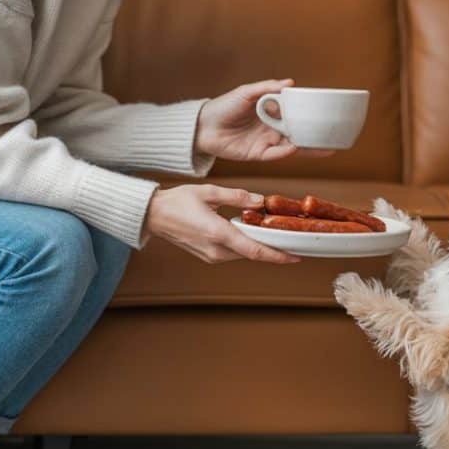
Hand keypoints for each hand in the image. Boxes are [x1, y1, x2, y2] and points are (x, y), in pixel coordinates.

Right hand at [143, 183, 302, 264]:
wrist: (153, 216)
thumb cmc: (177, 201)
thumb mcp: (209, 192)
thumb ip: (237, 197)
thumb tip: (260, 201)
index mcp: (217, 233)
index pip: (255, 250)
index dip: (278, 255)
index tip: (296, 256)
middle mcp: (216, 250)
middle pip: (253, 253)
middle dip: (274, 248)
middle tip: (293, 238)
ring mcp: (211, 256)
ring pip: (245, 254)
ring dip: (261, 246)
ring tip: (278, 235)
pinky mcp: (208, 256)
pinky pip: (234, 253)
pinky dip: (247, 246)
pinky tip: (255, 234)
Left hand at [194, 78, 335, 161]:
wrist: (202, 125)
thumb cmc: (224, 106)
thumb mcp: (246, 92)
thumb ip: (267, 88)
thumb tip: (290, 82)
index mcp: (272, 113)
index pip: (296, 116)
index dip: (311, 116)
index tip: (329, 115)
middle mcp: (273, 129)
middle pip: (300, 134)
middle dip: (317, 137)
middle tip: (337, 138)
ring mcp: (266, 142)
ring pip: (293, 146)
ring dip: (308, 148)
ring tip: (326, 147)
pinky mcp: (257, 154)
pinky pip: (276, 154)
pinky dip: (286, 151)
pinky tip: (295, 146)